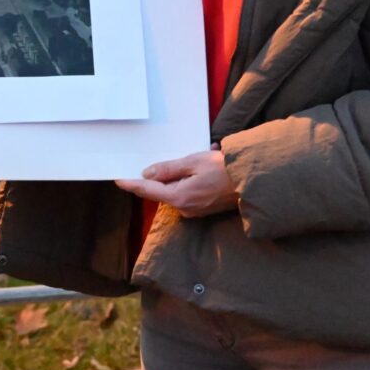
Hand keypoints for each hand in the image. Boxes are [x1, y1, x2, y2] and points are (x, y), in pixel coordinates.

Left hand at [116, 149, 238, 217]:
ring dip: (180, 175)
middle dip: (162, 175)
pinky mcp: (202, 209)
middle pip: (162, 191)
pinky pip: (187, 193)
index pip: (147, 191)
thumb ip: (168, 169)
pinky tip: (204, 165)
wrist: (251, 181)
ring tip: (197, 158)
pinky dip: (190, 180)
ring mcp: (193, 211)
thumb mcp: (193, 162)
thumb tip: (146, 174)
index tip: (118, 179)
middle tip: (172, 158)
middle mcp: (183, 209)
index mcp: (178, 197)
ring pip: (175, 191)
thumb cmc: (223, 169)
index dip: (131, 184)